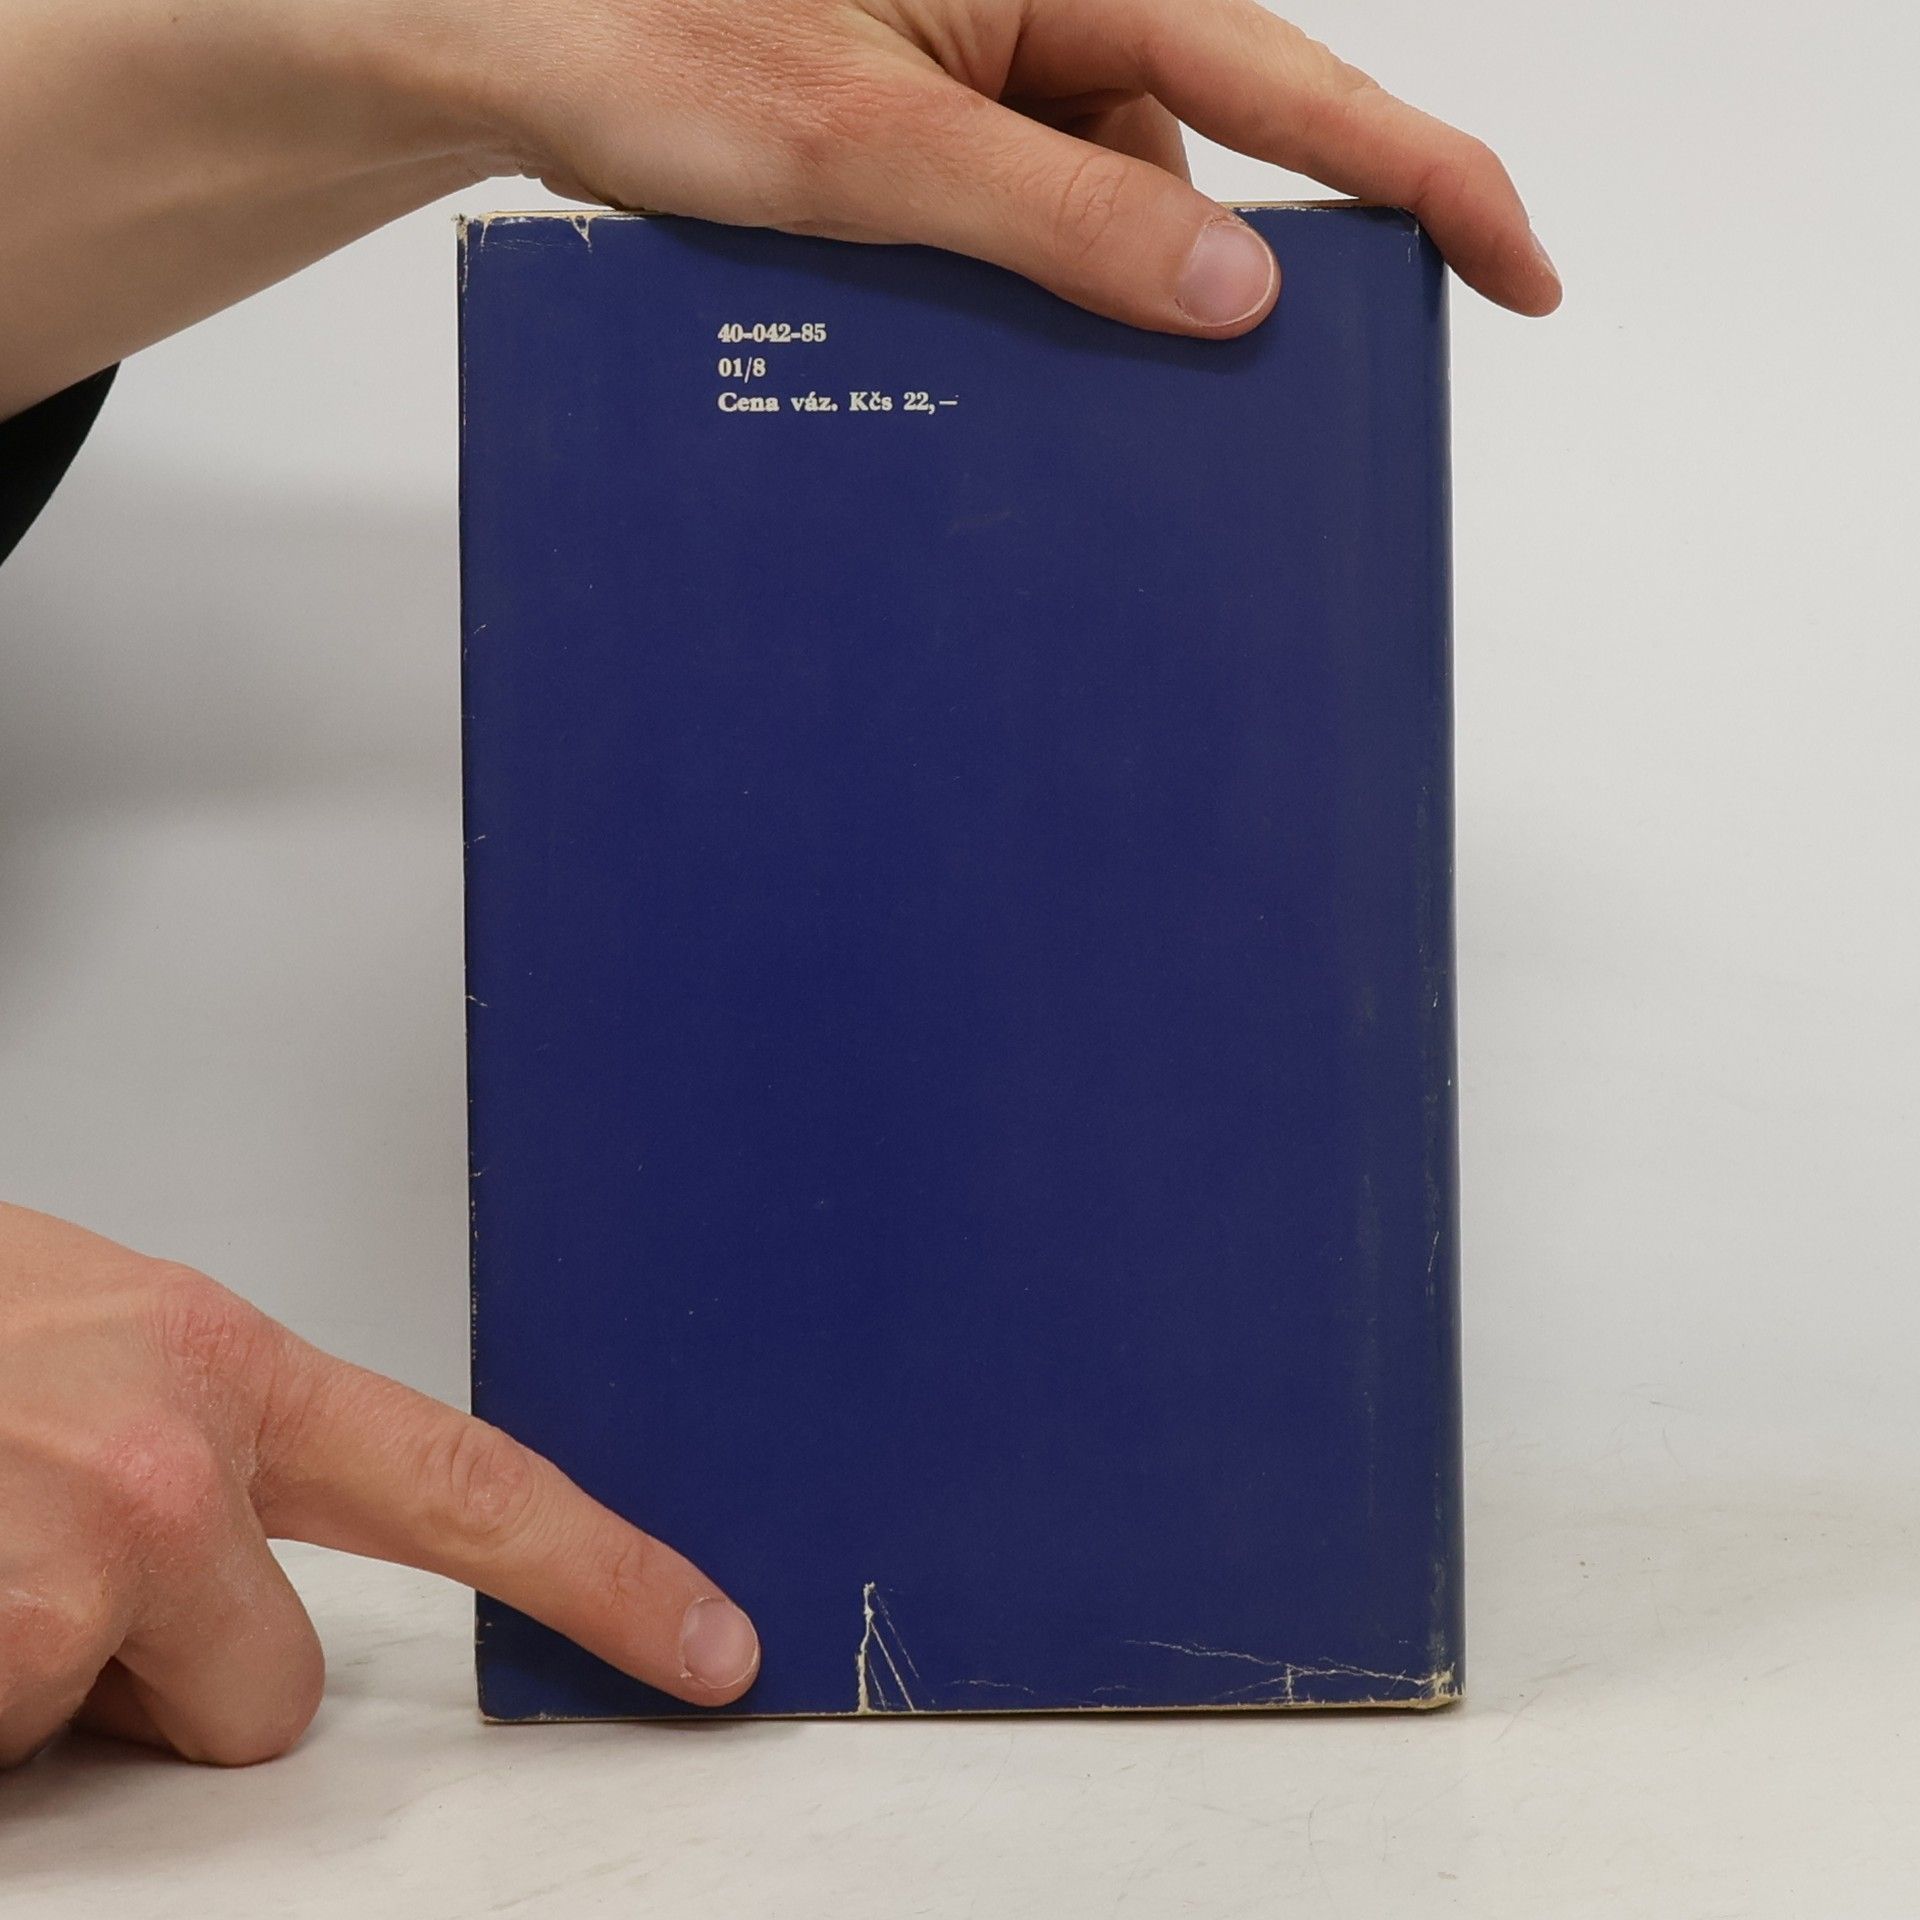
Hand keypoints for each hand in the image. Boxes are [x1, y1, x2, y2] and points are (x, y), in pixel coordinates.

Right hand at [0, 1202, 758, 1767]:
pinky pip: (12, 1758)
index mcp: (215, 1362)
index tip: (705, 1644)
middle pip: (274, 1694)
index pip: (468, 1478)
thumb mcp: (77, 1338)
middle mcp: (162, 1461)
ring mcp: (65, 1569)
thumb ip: (193, 1435)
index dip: (603, 1571)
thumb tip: (237, 1560)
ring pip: (126, 1733)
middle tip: (38, 1570)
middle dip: (172, 1679)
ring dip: (43, 1694)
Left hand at [436, 0, 1559, 330]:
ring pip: (1110, 198)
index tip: (1518, 268)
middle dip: (1212, 277)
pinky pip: (1030, 209)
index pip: (1285, 75)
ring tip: (997, 372)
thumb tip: (1236, 285)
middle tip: (1214, 409)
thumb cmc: (642, 38)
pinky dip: (1024, 289)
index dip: (1421, 174)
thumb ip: (1057, 214)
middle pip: (1201, 147)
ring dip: (1090, 300)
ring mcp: (987, 61)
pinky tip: (972, 344)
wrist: (499, 37)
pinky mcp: (937, 112)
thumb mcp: (860, 149)